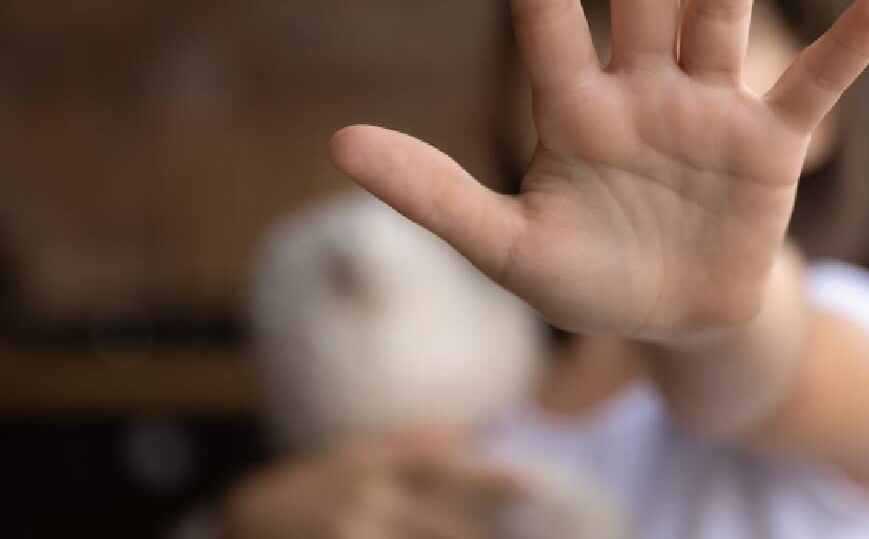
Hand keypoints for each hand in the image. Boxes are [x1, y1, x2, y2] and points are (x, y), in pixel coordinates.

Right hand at [223, 427, 522, 538]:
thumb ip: (410, 442)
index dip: (489, 476)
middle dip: (475, 538)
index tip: (533, 485)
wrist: (243, 520)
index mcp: (377, 465)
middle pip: (440, 526)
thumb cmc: (311, 485)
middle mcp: (367, 497)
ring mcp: (352, 532)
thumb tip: (465, 430)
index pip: (443, 467)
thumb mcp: (356, 454)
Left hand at [329, 0, 868, 338]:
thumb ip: (436, 194)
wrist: (675, 319)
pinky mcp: (770, 148)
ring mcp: (710, 113)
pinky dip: (850, 47)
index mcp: (575, 112)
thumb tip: (340, 141)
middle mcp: (644, 92)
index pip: (546, 16)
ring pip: (719, 15)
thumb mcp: (507, 248)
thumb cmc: (588, 281)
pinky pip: (814, 88)